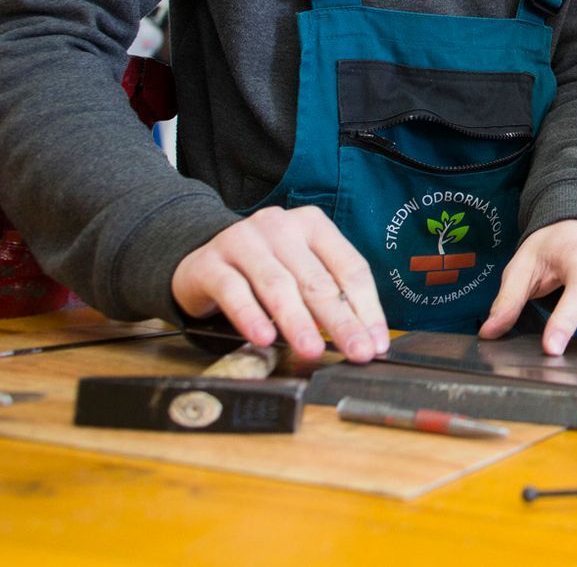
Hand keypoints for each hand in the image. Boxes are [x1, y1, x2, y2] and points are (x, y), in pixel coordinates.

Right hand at [170, 205, 389, 361]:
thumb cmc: (262, 270)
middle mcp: (281, 226)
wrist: (200, 261)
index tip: (377, 341)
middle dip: (341, 321)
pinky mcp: (210, 263)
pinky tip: (263, 338)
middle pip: (317, 280)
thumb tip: (362, 337)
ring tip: (313, 349)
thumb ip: (328, 296)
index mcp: (313, 225)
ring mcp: (243, 241)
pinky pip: (234, 291)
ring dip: (298, 321)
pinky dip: (250, 316)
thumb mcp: (300, 272)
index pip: (350, 267)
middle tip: (356, 351)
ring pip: (278, 285)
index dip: (368, 307)